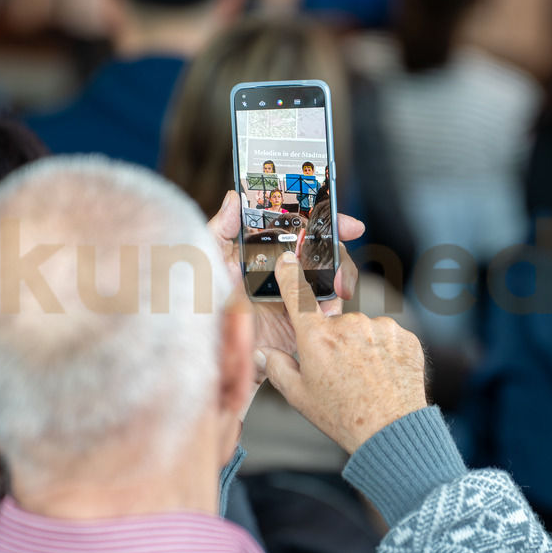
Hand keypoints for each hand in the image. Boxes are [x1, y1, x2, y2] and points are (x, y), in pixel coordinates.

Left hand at [207, 191, 362, 355]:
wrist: (211, 354)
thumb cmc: (202, 307)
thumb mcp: (207, 262)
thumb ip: (220, 229)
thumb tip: (234, 197)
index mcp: (264, 251)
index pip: (301, 228)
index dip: (327, 221)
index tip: (349, 225)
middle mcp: (282, 270)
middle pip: (323, 251)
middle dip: (340, 253)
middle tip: (341, 263)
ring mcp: (293, 296)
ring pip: (331, 279)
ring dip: (341, 280)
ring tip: (338, 288)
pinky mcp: (299, 322)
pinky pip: (325, 312)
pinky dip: (333, 309)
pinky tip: (329, 310)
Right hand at [256, 252, 426, 453]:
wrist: (392, 431)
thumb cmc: (344, 417)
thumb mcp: (299, 396)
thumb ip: (277, 368)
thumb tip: (264, 352)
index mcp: (316, 337)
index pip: (297, 294)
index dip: (289, 274)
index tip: (287, 260)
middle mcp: (348, 325)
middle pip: (335, 324)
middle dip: (335, 343)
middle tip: (341, 374)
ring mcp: (379, 328)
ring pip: (364, 331)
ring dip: (362, 348)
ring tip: (365, 379)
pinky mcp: (404, 336)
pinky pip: (388, 338)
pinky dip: (385, 353)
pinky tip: (384, 377)